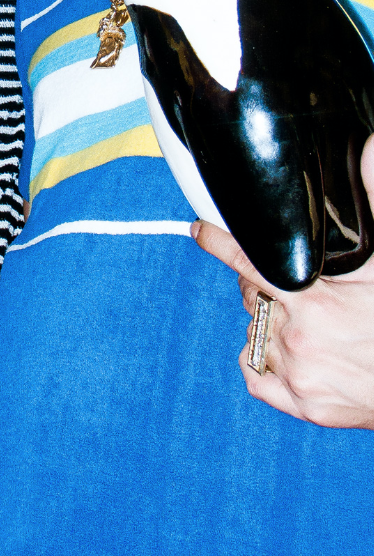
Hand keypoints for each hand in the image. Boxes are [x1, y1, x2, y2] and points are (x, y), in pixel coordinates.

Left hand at [191, 137, 373, 426]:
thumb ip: (370, 205)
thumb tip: (368, 150)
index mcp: (311, 297)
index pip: (247, 258)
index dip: (217, 240)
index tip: (198, 228)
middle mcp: (296, 336)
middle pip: (252, 296)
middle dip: (265, 285)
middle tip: (297, 286)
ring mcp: (298, 373)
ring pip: (255, 333)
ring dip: (270, 323)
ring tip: (307, 323)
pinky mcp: (303, 405)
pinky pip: (256, 376)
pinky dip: (263, 362)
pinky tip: (286, 352)